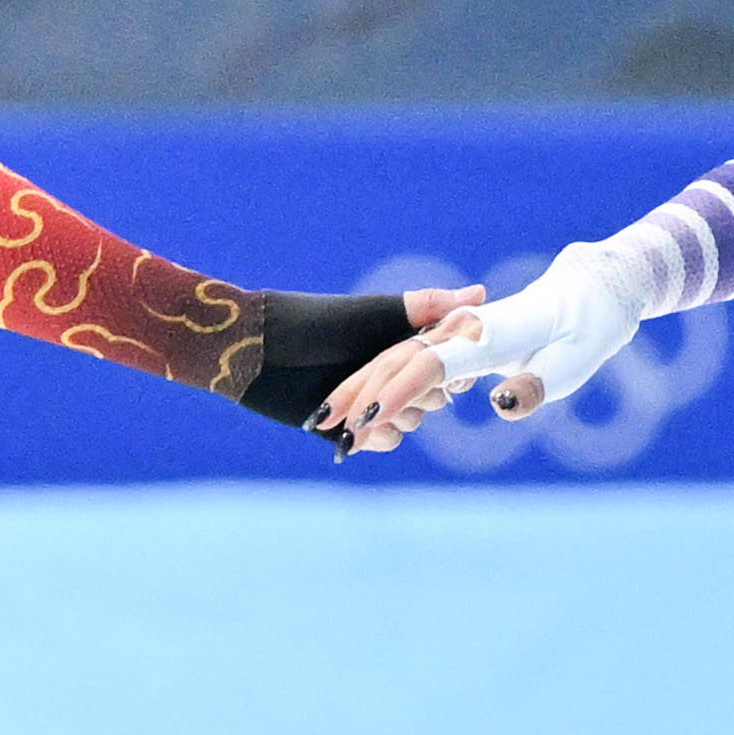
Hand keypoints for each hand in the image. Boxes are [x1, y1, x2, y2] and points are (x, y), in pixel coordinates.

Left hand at [234, 284, 480, 441]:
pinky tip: (354, 437)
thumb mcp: (371, 314)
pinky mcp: (343, 426)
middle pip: (429, 398)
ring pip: (406, 423)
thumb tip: (480, 293)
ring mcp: (365, 399)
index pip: (443, 364)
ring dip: (395, 421)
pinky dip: (372, 439)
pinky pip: (376, 441)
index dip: (445, 372)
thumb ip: (424, 306)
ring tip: (370, 416)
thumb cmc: (312, 323)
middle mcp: (385, 370)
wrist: (253, 350)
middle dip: (419, 400)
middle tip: (398, 394)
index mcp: (396, 341)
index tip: (442, 372)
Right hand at [318, 247, 641, 451]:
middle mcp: (464, 331)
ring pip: (398, 362)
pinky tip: (369, 416)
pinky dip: (387, 388)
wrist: (591, 290)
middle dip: (360, 392)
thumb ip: (536, 386)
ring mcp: (457, 334)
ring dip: (365, 392)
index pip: (432, 364)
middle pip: (399, 360)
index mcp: (489, 334)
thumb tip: (501, 404)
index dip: (398, 392)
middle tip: (328, 427)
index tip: (367, 420)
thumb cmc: (586, 328)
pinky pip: (414, 366)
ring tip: (337, 430)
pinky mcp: (458, 343)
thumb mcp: (574, 363)